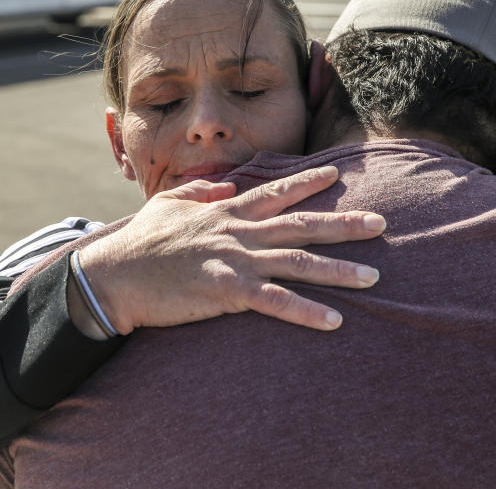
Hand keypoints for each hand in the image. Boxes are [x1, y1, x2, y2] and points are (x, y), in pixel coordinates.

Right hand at [77, 166, 384, 333]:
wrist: (114, 274)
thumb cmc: (139, 241)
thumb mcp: (168, 204)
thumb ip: (200, 192)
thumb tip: (225, 185)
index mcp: (225, 211)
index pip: (275, 193)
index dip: (307, 183)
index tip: (336, 175)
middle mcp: (238, 232)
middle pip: (300, 225)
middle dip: (344, 224)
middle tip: (382, 223)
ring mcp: (234, 260)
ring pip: (297, 262)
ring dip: (338, 269)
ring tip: (373, 276)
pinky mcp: (226, 291)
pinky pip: (275, 301)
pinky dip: (306, 311)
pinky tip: (334, 321)